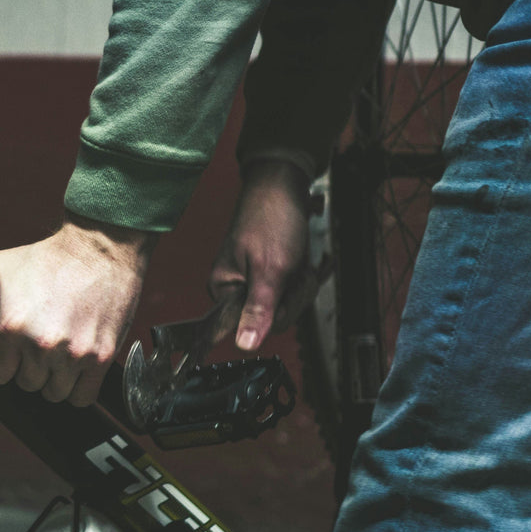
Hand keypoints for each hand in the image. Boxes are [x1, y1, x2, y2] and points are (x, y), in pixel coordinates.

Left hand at [0, 213, 156, 405]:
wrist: (101, 248)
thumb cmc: (52, 256)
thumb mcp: (3, 265)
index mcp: (12, 326)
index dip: (1, 363)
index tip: (9, 354)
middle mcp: (42, 346)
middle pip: (26, 384)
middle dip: (29, 367)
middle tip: (37, 346)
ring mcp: (74, 355)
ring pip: (53, 394)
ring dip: (53, 378)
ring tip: (58, 354)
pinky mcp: (102, 358)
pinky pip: (82, 398)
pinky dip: (77, 389)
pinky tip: (75, 369)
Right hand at [210, 160, 312, 351]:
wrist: (283, 186)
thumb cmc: (271, 220)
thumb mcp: (270, 270)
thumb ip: (258, 310)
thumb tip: (245, 345)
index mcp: (224, 290)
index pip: (250, 327)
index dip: (274, 313)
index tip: (283, 290)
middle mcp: (235, 289)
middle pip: (274, 317)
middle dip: (294, 294)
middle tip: (294, 269)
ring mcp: (254, 281)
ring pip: (288, 304)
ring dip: (302, 283)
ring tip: (299, 259)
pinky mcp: (270, 274)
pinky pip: (292, 290)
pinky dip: (304, 276)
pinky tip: (306, 261)